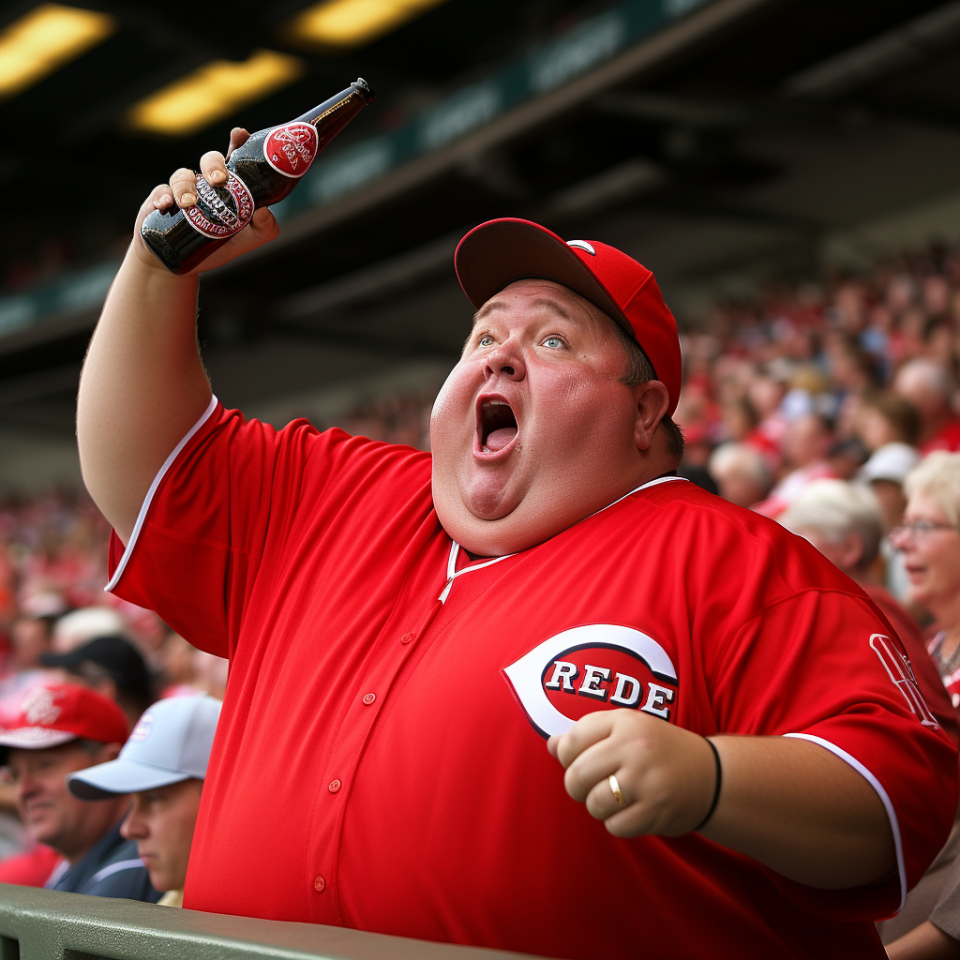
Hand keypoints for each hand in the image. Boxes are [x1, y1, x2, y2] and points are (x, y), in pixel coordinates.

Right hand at [132, 127, 279, 274]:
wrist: (181, 264)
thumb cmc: (216, 247)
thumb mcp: (247, 241)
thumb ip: (264, 228)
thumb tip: (263, 211)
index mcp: (229, 188)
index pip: (234, 160)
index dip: (236, 144)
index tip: (239, 136)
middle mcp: (206, 185)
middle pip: (210, 161)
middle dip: (214, 165)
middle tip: (218, 180)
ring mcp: (183, 190)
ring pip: (184, 175)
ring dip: (186, 186)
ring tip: (189, 204)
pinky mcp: (161, 199)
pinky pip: (161, 191)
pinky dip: (164, 196)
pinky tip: (166, 205)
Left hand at [547, 709, 717, 837]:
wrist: (711, 774)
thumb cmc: (658, 750)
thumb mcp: (626, 729)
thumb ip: (588, 734)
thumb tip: (551, 745)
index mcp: (625, 721)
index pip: (571, 741)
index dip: (566, 757)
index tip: (579, 761)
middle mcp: (635, 747)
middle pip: (576, 776)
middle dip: (577, 787)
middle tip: (593, 785)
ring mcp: (647, 780)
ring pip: (593, 804)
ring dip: (599, 807)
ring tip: (616, 798)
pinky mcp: (657, 810)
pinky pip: (615, 826)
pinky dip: (619, 824)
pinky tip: (633, 811)